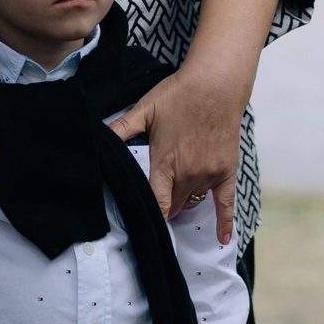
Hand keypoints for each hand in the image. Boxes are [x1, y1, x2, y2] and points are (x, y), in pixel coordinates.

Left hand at [108, 66, 246, 242]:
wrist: (216, 84)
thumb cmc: (179, 94)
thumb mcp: (144, 110)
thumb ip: (120, 128)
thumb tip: (97, 136)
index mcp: (165, 163)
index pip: (155, 203)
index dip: (148, 216)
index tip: (141, 225)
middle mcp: (188, 174)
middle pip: (172, 206)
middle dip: (162, 207)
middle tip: (154, 206)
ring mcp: (208, 175)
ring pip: (191, 203)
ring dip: (181, 205)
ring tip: (172, 205)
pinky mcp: (226, 171)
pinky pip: (226, 204)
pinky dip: (224, 222)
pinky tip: (222, 239)